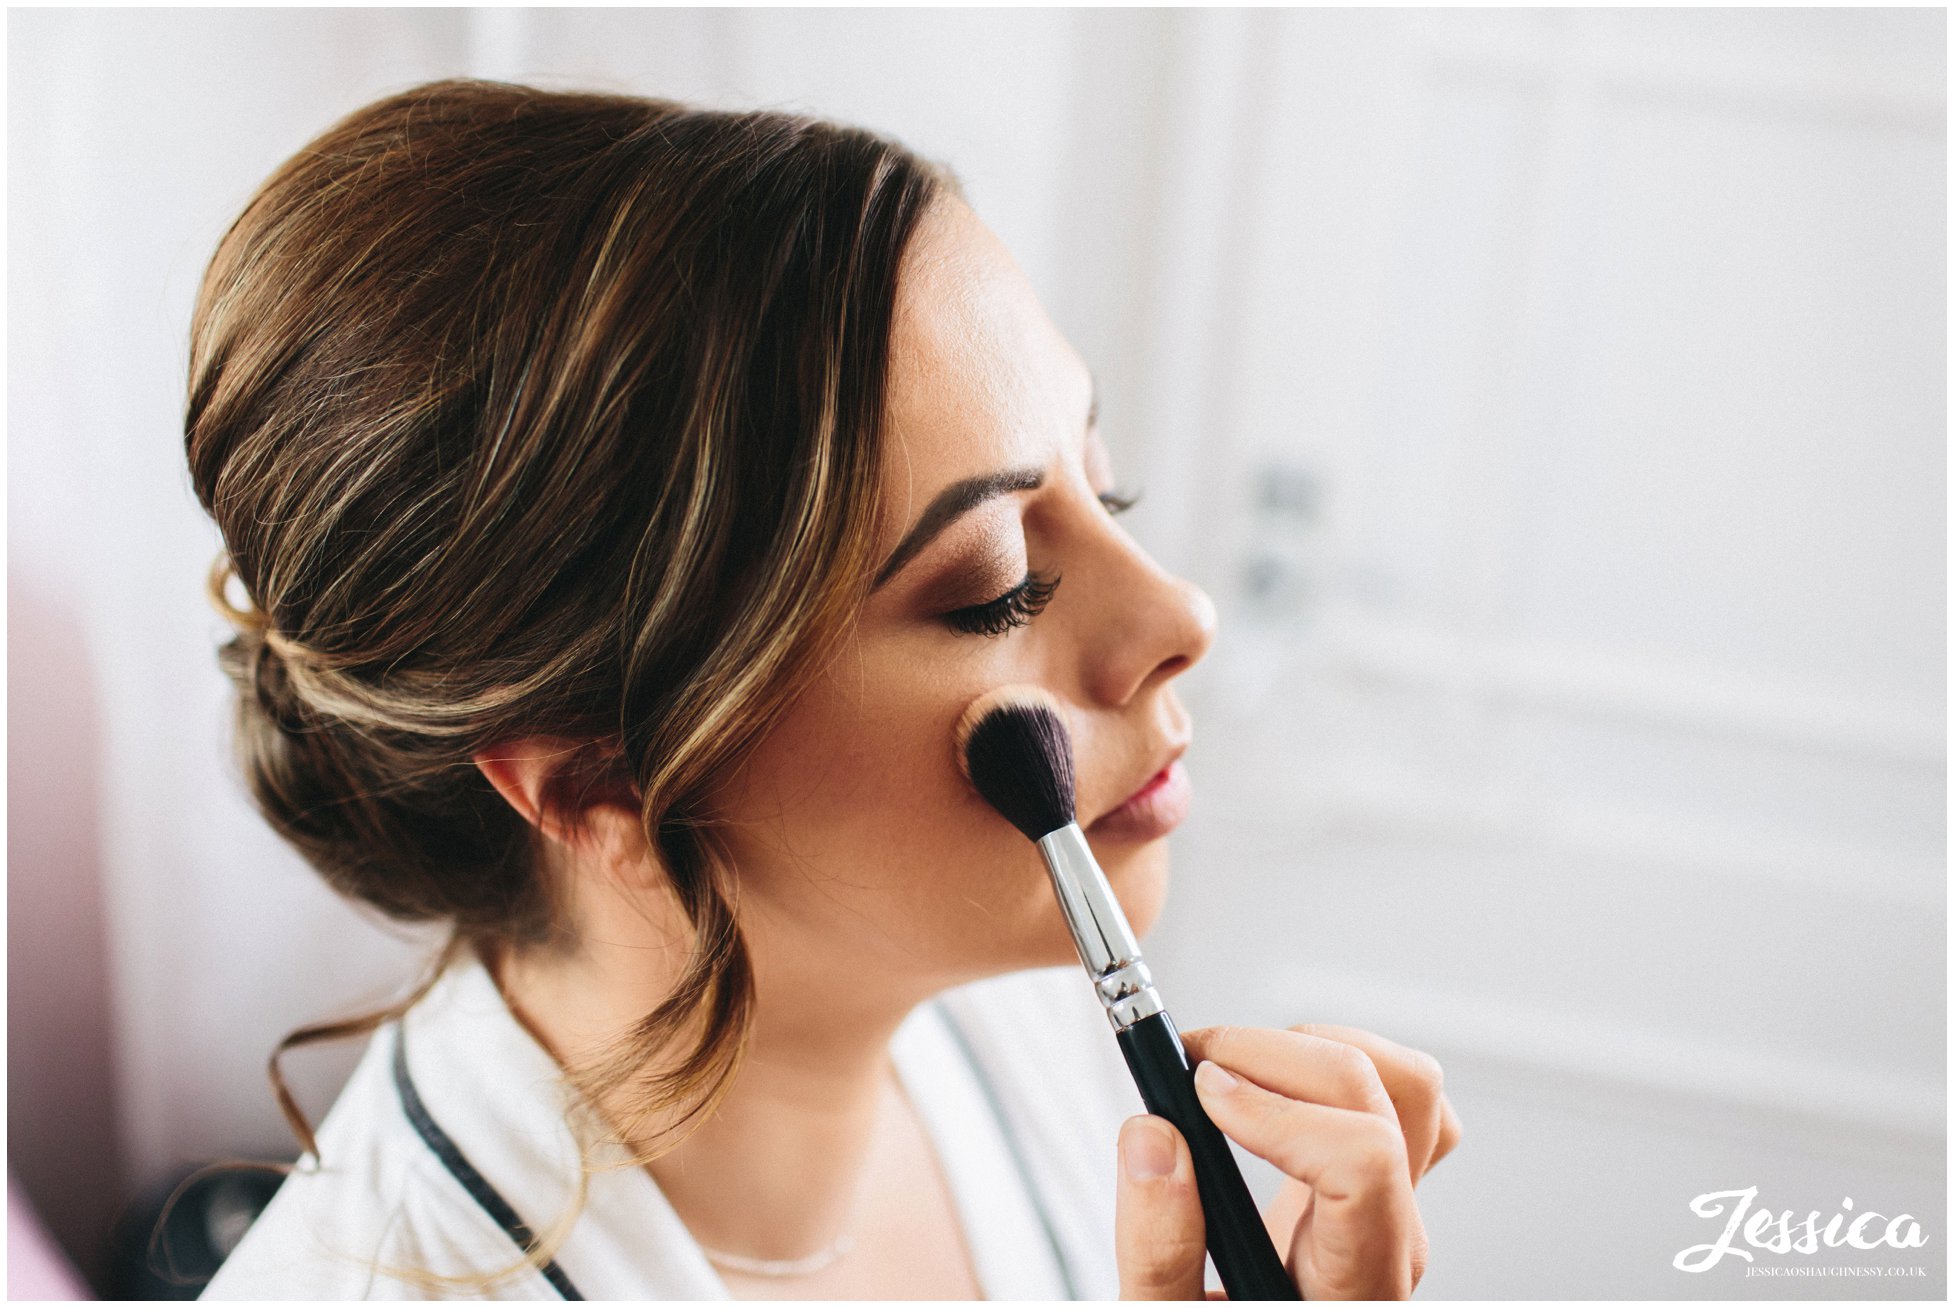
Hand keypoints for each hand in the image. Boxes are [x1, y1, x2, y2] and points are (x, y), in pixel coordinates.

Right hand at [1114, 1023, 1461, 1299]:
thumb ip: (1159, 1252)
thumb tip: (1154, 1137)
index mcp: (1355, 1284)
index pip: (1361, 1162)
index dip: (1278, 1110)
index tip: (1201, 1093)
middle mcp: (1395, 1238)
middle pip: (1382, 1099)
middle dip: (1277, 1054)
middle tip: (1192, 1059)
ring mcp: (1398, 1204)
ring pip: (1409, 1085)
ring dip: (1316, 1048)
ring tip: (1235, 1066)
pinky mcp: (1382, 1177)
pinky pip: (1399, 1095)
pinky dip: (1334, 1061)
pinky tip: (1272, 1080)